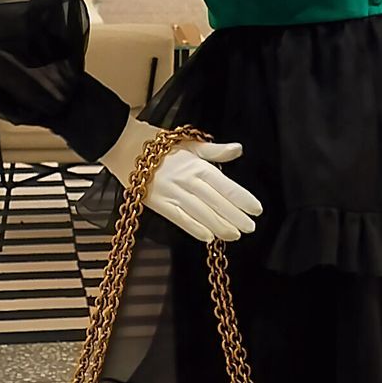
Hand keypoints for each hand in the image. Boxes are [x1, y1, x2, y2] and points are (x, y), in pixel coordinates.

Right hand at [100, 113, 262, 243]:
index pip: (225, 185)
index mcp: (197, 165)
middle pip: (216, 201)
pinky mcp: (158, 204)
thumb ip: (215, 152)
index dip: (242, 198)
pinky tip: (207, 237)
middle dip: (234, 216)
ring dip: (219, 225)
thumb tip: (238, 149)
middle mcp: (187, 180)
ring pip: (200, 213)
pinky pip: (179, 218)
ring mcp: (172, 193)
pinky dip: (194, 228)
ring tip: (234, 235)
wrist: (124, 146)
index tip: (257, 209)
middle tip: (250, 227)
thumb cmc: (160, 146)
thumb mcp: (190, 144)